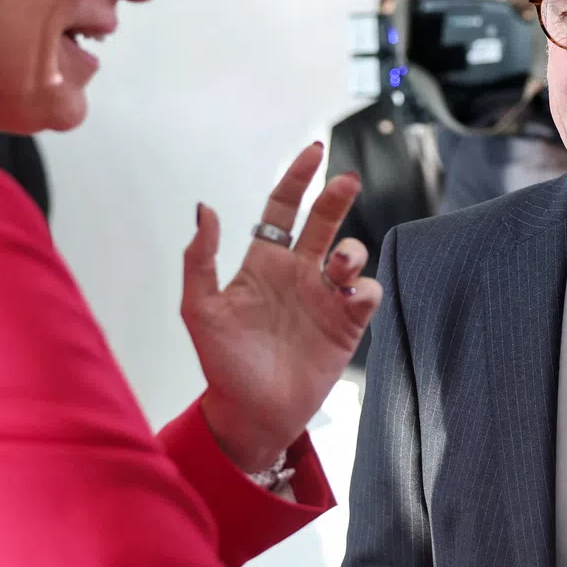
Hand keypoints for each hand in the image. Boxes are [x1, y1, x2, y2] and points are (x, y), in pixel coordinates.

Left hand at [181, 143, 381, 472]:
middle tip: (346, 180)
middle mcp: (298, 273)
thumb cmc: (223, 364)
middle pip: (324, 221)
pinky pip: (367, 293)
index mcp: (264, 263)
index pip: (283, 209)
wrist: (251, 414)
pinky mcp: (347, 324)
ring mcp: (325, 297)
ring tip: (338, 266)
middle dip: (336, 196)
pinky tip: (350, 295)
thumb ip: (200, 259)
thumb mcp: (200, 310)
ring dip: (350, 250)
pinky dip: (364, 288)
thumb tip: (206, 208)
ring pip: (351, 253)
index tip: (314, 152)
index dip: (297, 179)